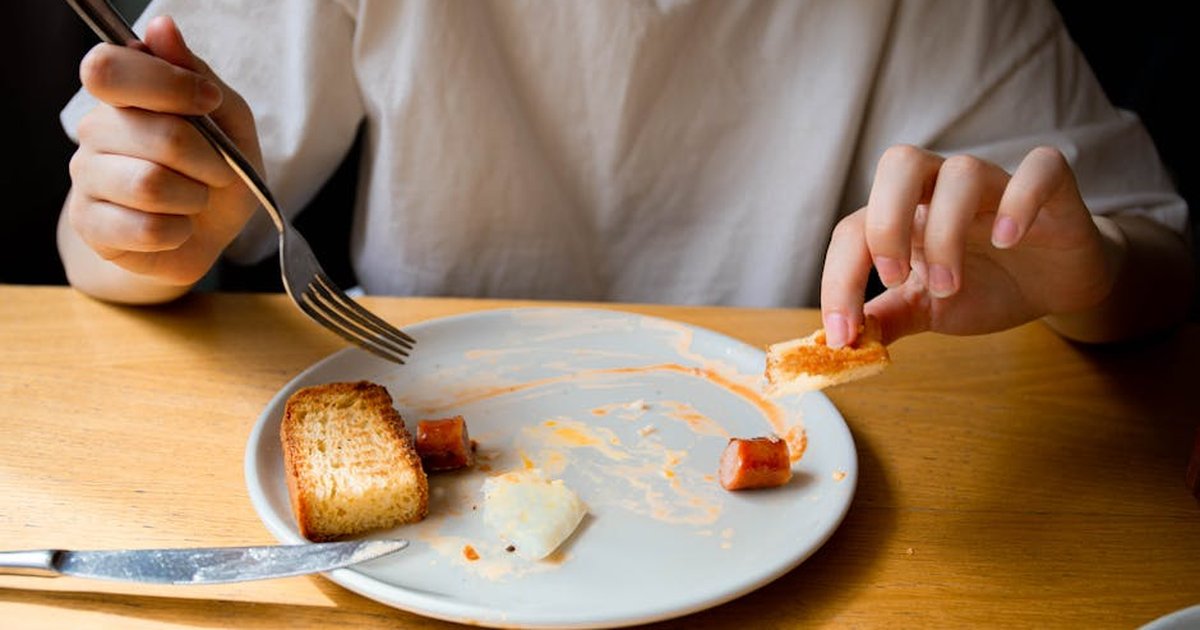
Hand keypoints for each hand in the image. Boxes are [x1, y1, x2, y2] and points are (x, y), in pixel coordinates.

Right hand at [65, 15, 260, 287]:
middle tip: (218, 172)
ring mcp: (87, 179)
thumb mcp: (229, 122)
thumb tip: (161, 26)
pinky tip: (177, 227)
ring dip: (194, 198)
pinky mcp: (90, 225)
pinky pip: (145, 229)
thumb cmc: (217, 172)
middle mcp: (95, 130)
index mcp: (123, 94)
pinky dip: (179, 232)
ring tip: (195, 200)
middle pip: (156, 134)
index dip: (168, 84)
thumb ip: (198, 75)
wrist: (205, 235)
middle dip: (209, 160)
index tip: (209, 103)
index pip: (110, 68)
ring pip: (150, 185)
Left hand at [820, 144, 1120, 346]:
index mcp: (905, 214)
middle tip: (894, 281)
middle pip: (899, 165)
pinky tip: (1008, 239)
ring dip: (946, 232)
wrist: (1056, 285)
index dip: (839, 280)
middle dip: (886, 226)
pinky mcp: (1051, 188)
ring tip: (948, 287)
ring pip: (961, 171)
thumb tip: (842, 345)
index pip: (855, 229)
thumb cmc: (986, 287)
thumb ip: (886, 319)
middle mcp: (943, 189)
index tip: (842, 334)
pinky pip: (1039, 168)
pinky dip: (1021, 201)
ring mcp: (996, 183)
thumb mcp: (928, 310)